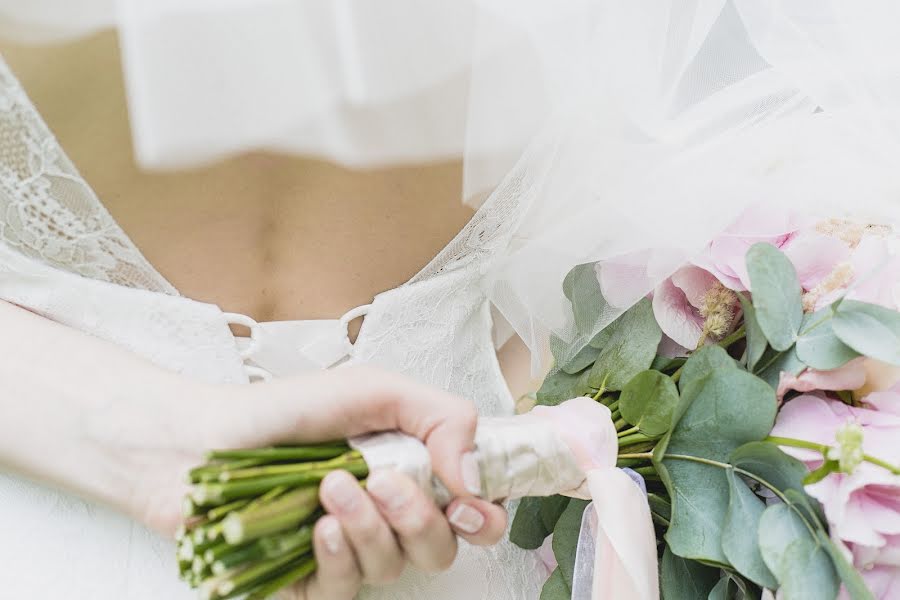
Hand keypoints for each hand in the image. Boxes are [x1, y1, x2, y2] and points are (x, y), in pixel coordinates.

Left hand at [125, 366, 506, 597]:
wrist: (199, 439)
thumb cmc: (283, 409)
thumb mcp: (372, 389)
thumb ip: (440, 417)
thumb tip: (476, 476)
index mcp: (409, 467)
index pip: (472, 506)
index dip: (485, 513)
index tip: (469, 501)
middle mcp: (385, 512)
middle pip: (442, 546)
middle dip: (421, 518)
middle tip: (384, 481)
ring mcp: (349, 549)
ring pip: (397, 567)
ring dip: (371, 527)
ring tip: (331, 486)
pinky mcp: (311, 579)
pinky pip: (348, 589)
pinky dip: (339, 555)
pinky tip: (318, 527)